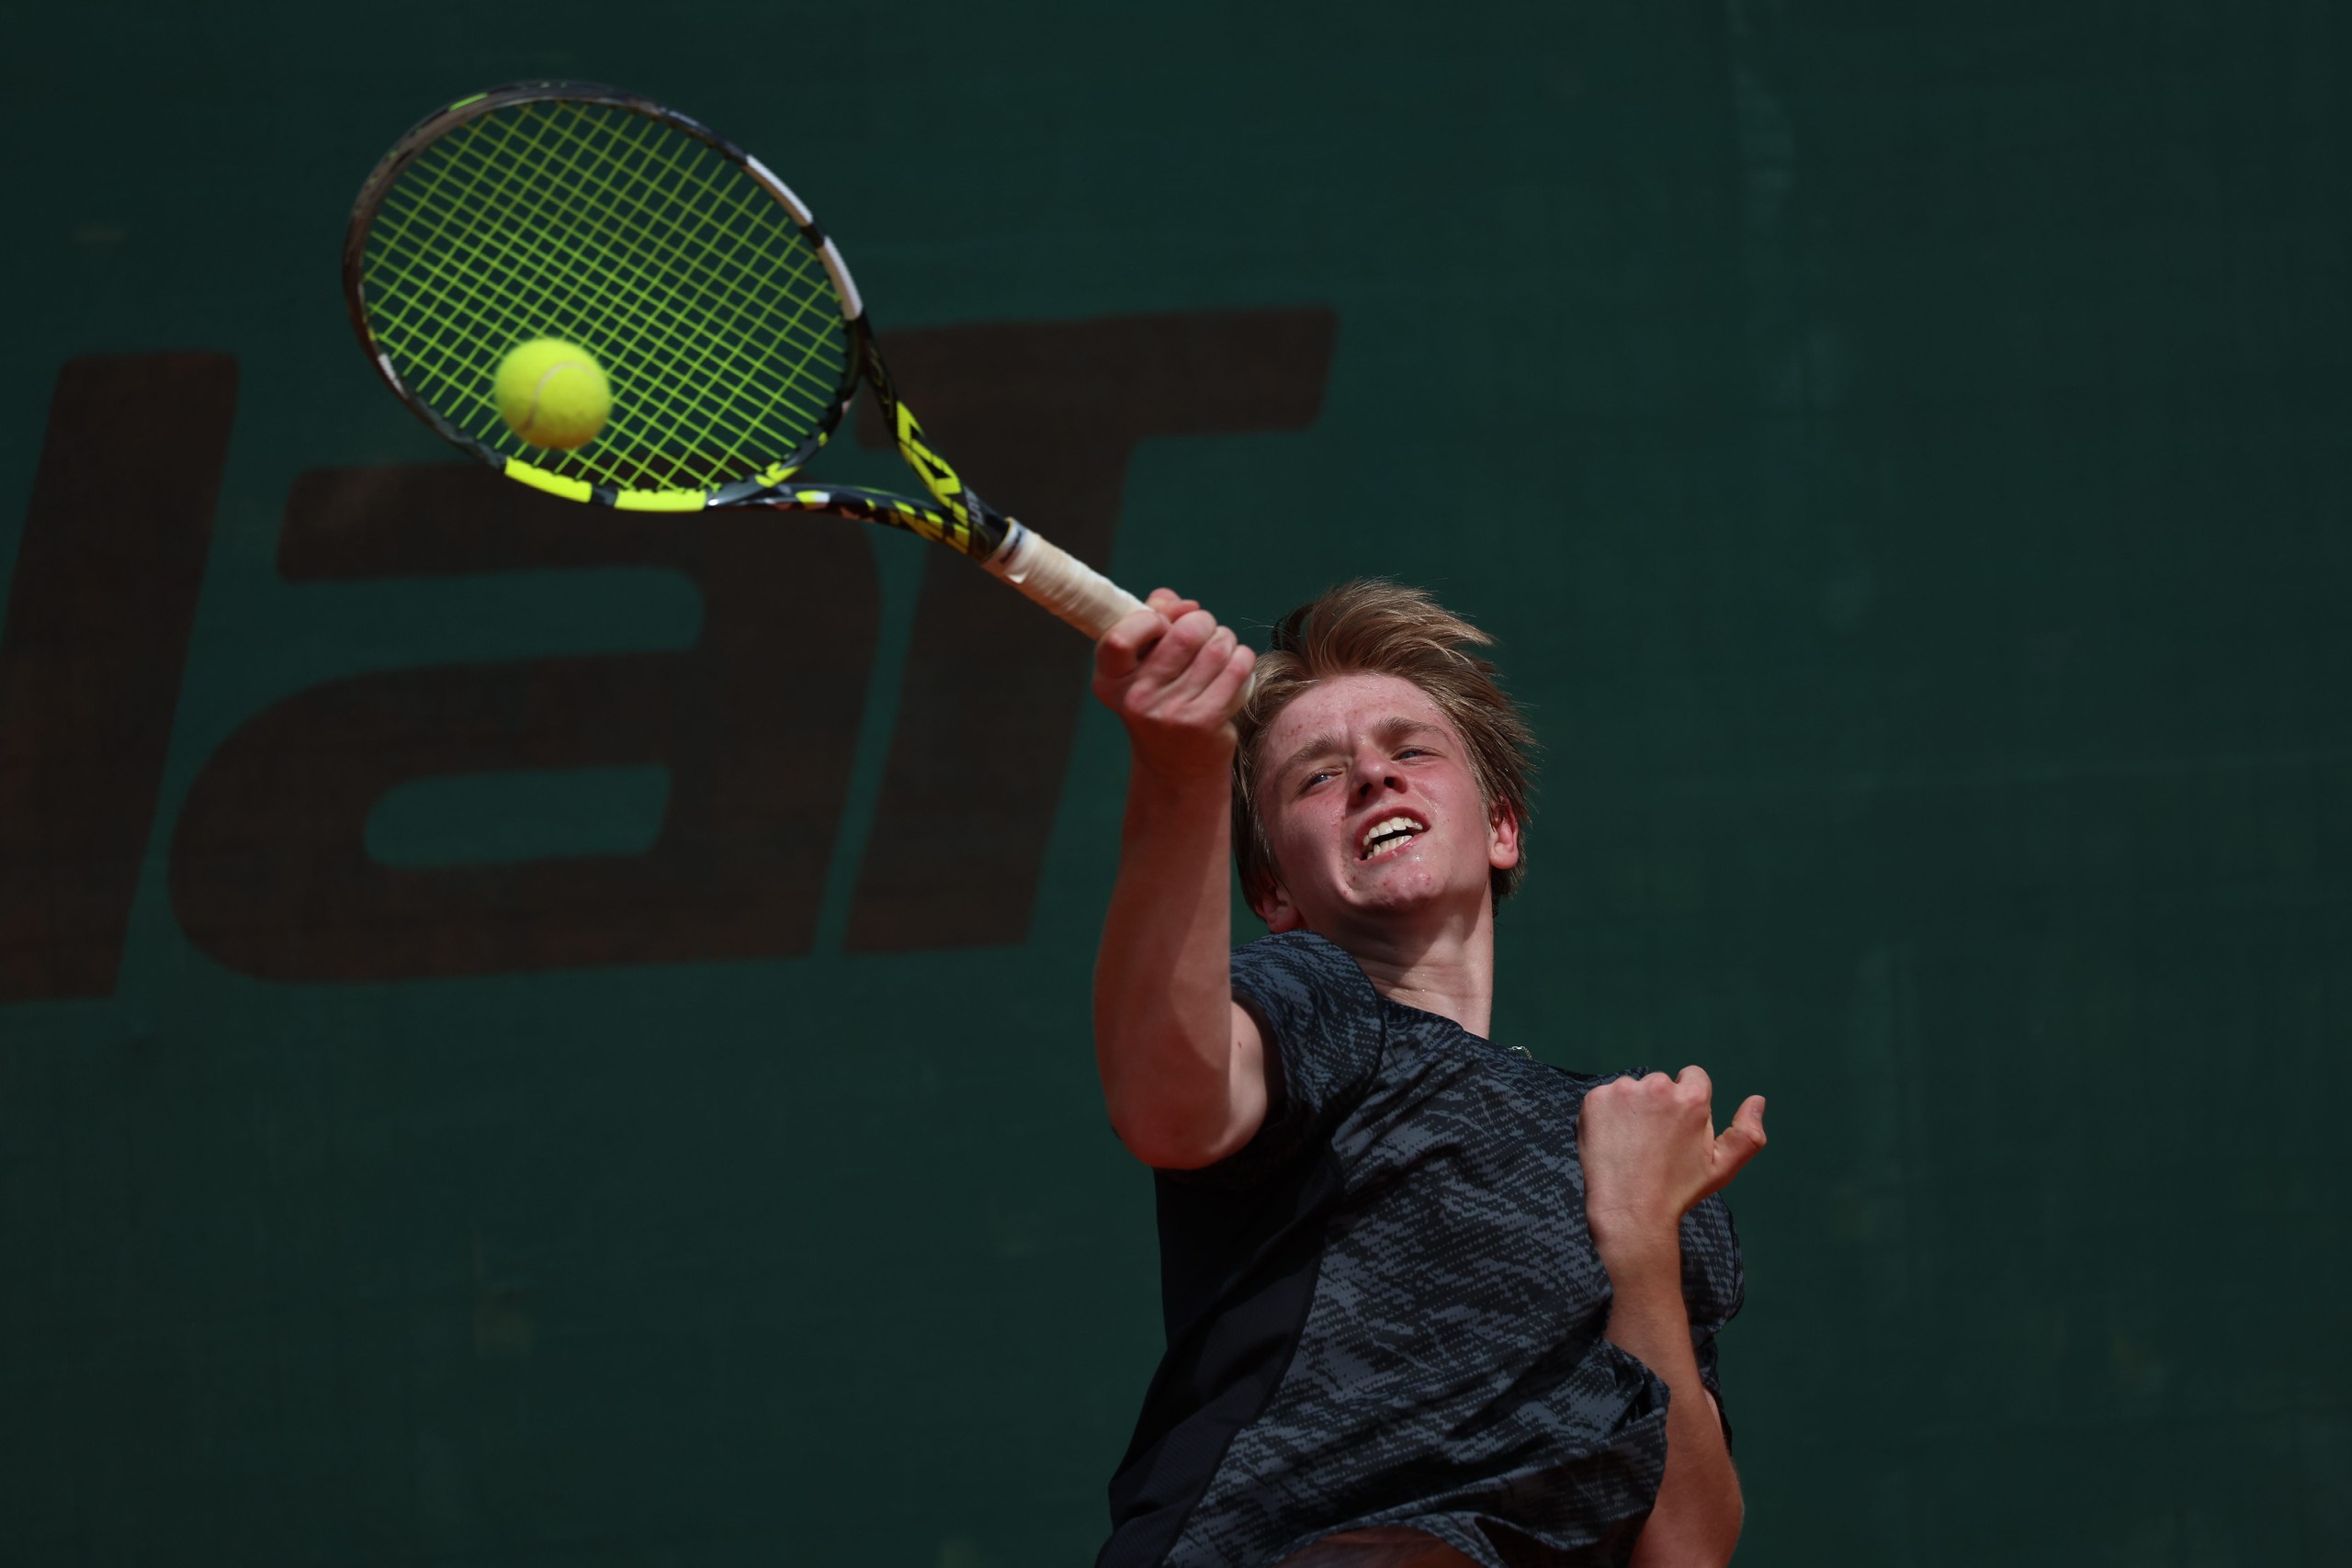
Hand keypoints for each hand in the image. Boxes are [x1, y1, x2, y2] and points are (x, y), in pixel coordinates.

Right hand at [1092, 587, 1255, 782]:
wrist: (1177, 769)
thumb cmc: (1162, 703)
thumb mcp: (1144, 666)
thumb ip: (1154, 621)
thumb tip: (1180, 603)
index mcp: (1110, 680)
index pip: (1119, 637)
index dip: (1150, 619)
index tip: (1163, 624)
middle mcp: (1135, 698)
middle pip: (1184, 633)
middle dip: (1203, 622)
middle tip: (1205, 632)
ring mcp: (1170, 712)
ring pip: (1216, 647)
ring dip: (1226, 639)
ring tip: (1222, 649)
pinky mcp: (1203, 721)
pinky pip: (1236, 668)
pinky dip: (1242, 659)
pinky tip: (1236, 666)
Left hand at [1578, 1067, 1764, 1260]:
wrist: (1629, 1211)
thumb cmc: (1678, 1191)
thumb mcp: (1722, 1168)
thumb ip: (1747, 1134)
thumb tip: (1758, 1100)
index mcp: (1692, 1098)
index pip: (1693, 1077)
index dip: (1688, 1104)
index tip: (1678, 1129)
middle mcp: (1657, 1086)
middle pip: (1661, 1085)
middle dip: (1660, 1106)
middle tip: (1654, 1144)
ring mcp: (1622, 1091)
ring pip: (1632, 1092)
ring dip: (1632, 1109)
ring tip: (1632, 1146)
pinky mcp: (1595, 1099)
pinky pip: (1605, 1099)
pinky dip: (1607, 1115)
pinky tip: (1612, 1142)